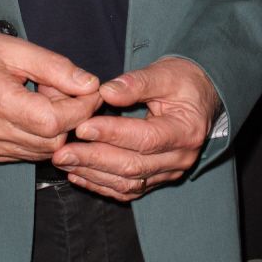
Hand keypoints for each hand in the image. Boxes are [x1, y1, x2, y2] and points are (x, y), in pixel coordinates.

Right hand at [0, 27, 101, 162]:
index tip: (91, 91)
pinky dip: (36, 136)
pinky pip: (24, 153)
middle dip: (69, 117)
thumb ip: (56, 68)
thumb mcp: (17, 48)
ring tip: (41, 98)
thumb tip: (90, 85)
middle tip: (60, 89)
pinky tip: (27, 112)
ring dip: (54, 128)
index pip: (54, 121)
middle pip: (52, 141)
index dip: (81, 108)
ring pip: (41, 151)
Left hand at [51, 57, 220, 200]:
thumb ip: (136, 82)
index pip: (144, 138)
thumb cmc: (182, 80)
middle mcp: (180, 158)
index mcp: (185, 130)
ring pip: (128, 182)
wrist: (200, 95)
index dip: (112, 134)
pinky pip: (128, 189)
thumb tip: (106, 92)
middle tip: (62, 151)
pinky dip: (102, 184)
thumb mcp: (164, 72)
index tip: (82, 126)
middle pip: (133, 166)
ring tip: (64, 162)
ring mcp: (170, 172)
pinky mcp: (158, 177)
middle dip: (94, 159)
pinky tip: (78, 175)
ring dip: (93, 174)